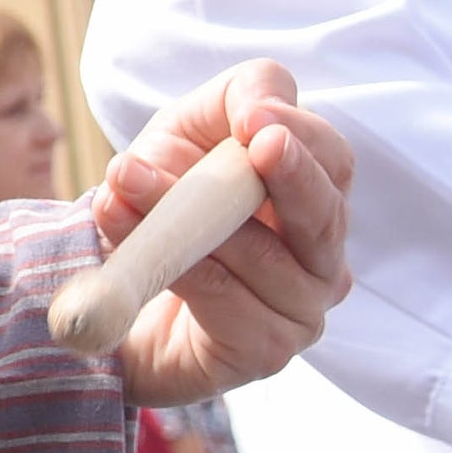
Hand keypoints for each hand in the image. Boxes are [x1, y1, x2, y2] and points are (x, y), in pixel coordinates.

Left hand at [83, 61, 354, 408]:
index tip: (253, 116)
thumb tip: (256, 106)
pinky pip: (224, 299)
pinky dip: (177, 266)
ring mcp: (301, 313)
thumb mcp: (187, 135)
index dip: (300, 137)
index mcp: (316, 199)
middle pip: (324, 215)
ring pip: (263, 257)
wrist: (119, 303)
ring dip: (189, 214)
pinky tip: (136, 247)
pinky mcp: (262, 352)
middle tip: (257, 141)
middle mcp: (324, 261)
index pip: (332, 161)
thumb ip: (233, 100)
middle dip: (289, 175)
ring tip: (126, 181)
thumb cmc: (165, 208)